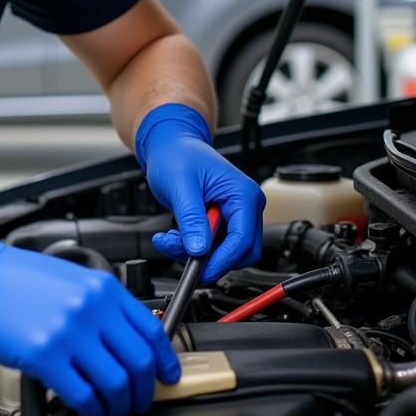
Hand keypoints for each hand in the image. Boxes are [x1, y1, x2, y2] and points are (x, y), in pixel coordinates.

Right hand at [0, 217, 179, 415]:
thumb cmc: (15, 277)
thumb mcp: (70, 279)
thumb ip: (101, 306)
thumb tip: (126, 340)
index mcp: (102, 288)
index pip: (152, 330)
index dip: (165, 361)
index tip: (167, 376)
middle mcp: (91, 308)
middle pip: (139, 363)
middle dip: (143, 391)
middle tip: (138, 401)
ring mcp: (69, 332)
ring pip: (115, 383)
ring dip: (119, 404)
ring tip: (113, 408)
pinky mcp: (45, 354)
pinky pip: (83, 394)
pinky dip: (93, 409)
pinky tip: (89, 408)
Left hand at [135, 103, 264, 282]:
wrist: (169, 145)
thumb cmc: (177, 155)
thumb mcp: (181, 186)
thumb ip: (191, 219)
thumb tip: (199, 250)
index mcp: (244, 194)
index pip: (242, 239)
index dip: (222, 260)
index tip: (200, 270)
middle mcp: (246, 205)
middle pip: (240, 251)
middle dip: (209, 258)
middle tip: (179, 252)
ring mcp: (236, 214)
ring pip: (226, 252)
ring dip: (198, 253)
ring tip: (170, 240)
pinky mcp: (223, 221)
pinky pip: (215, 246)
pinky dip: (194, 247)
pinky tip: (175, 237)